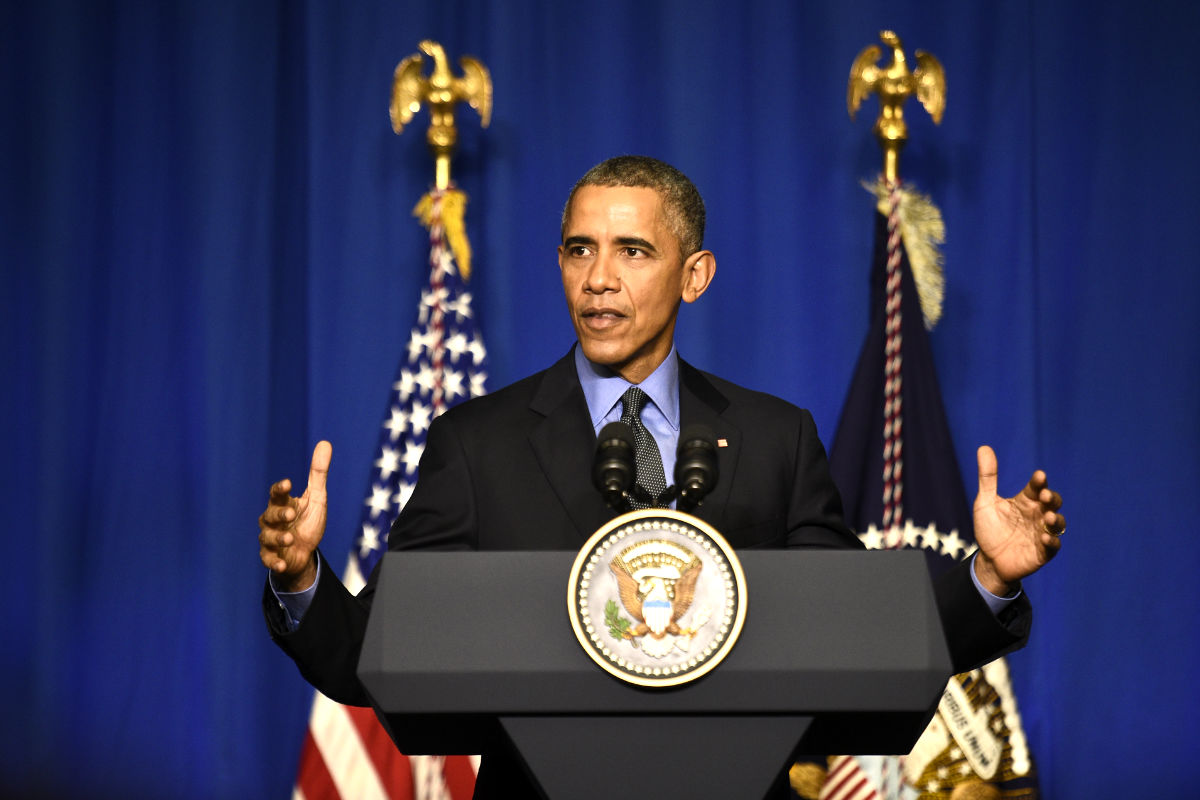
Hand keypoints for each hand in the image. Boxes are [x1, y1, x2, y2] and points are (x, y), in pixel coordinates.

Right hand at [258, 441, 331, 591]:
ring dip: (278, 538)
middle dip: (279, 514)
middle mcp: (272, 521)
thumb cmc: (307, 522)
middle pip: (270, 515)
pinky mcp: (271, 557)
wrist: (304, 553)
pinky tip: (283, 563)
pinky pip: (268, 559)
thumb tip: (325, 443)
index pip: (277, 494)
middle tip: (291, 514)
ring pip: (268, 537)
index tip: (289, 484)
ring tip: (290, 539)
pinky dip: (274, 561)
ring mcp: (270, 539)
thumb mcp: (317, 498)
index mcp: (282, 504)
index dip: (280, 489)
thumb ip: (318, 473)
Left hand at [972, 445, 1064, 595]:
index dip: (1039, 482)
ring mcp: (1042, 533)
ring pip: (1057, 523)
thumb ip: (987, 477)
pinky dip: (1051, 541)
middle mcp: (1037, 515)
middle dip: (1052, 498)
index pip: (1036, 488)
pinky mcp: (1043, 552)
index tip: (1039, 476)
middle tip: (1045, 495)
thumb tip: (983, 447)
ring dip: (1055, 519)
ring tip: (1048, 516)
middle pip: (1053, 503)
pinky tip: (1044, 537)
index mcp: (1025, 501)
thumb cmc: (989, 529)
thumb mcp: (985, 502)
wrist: (989, 560)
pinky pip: (1052, 546)